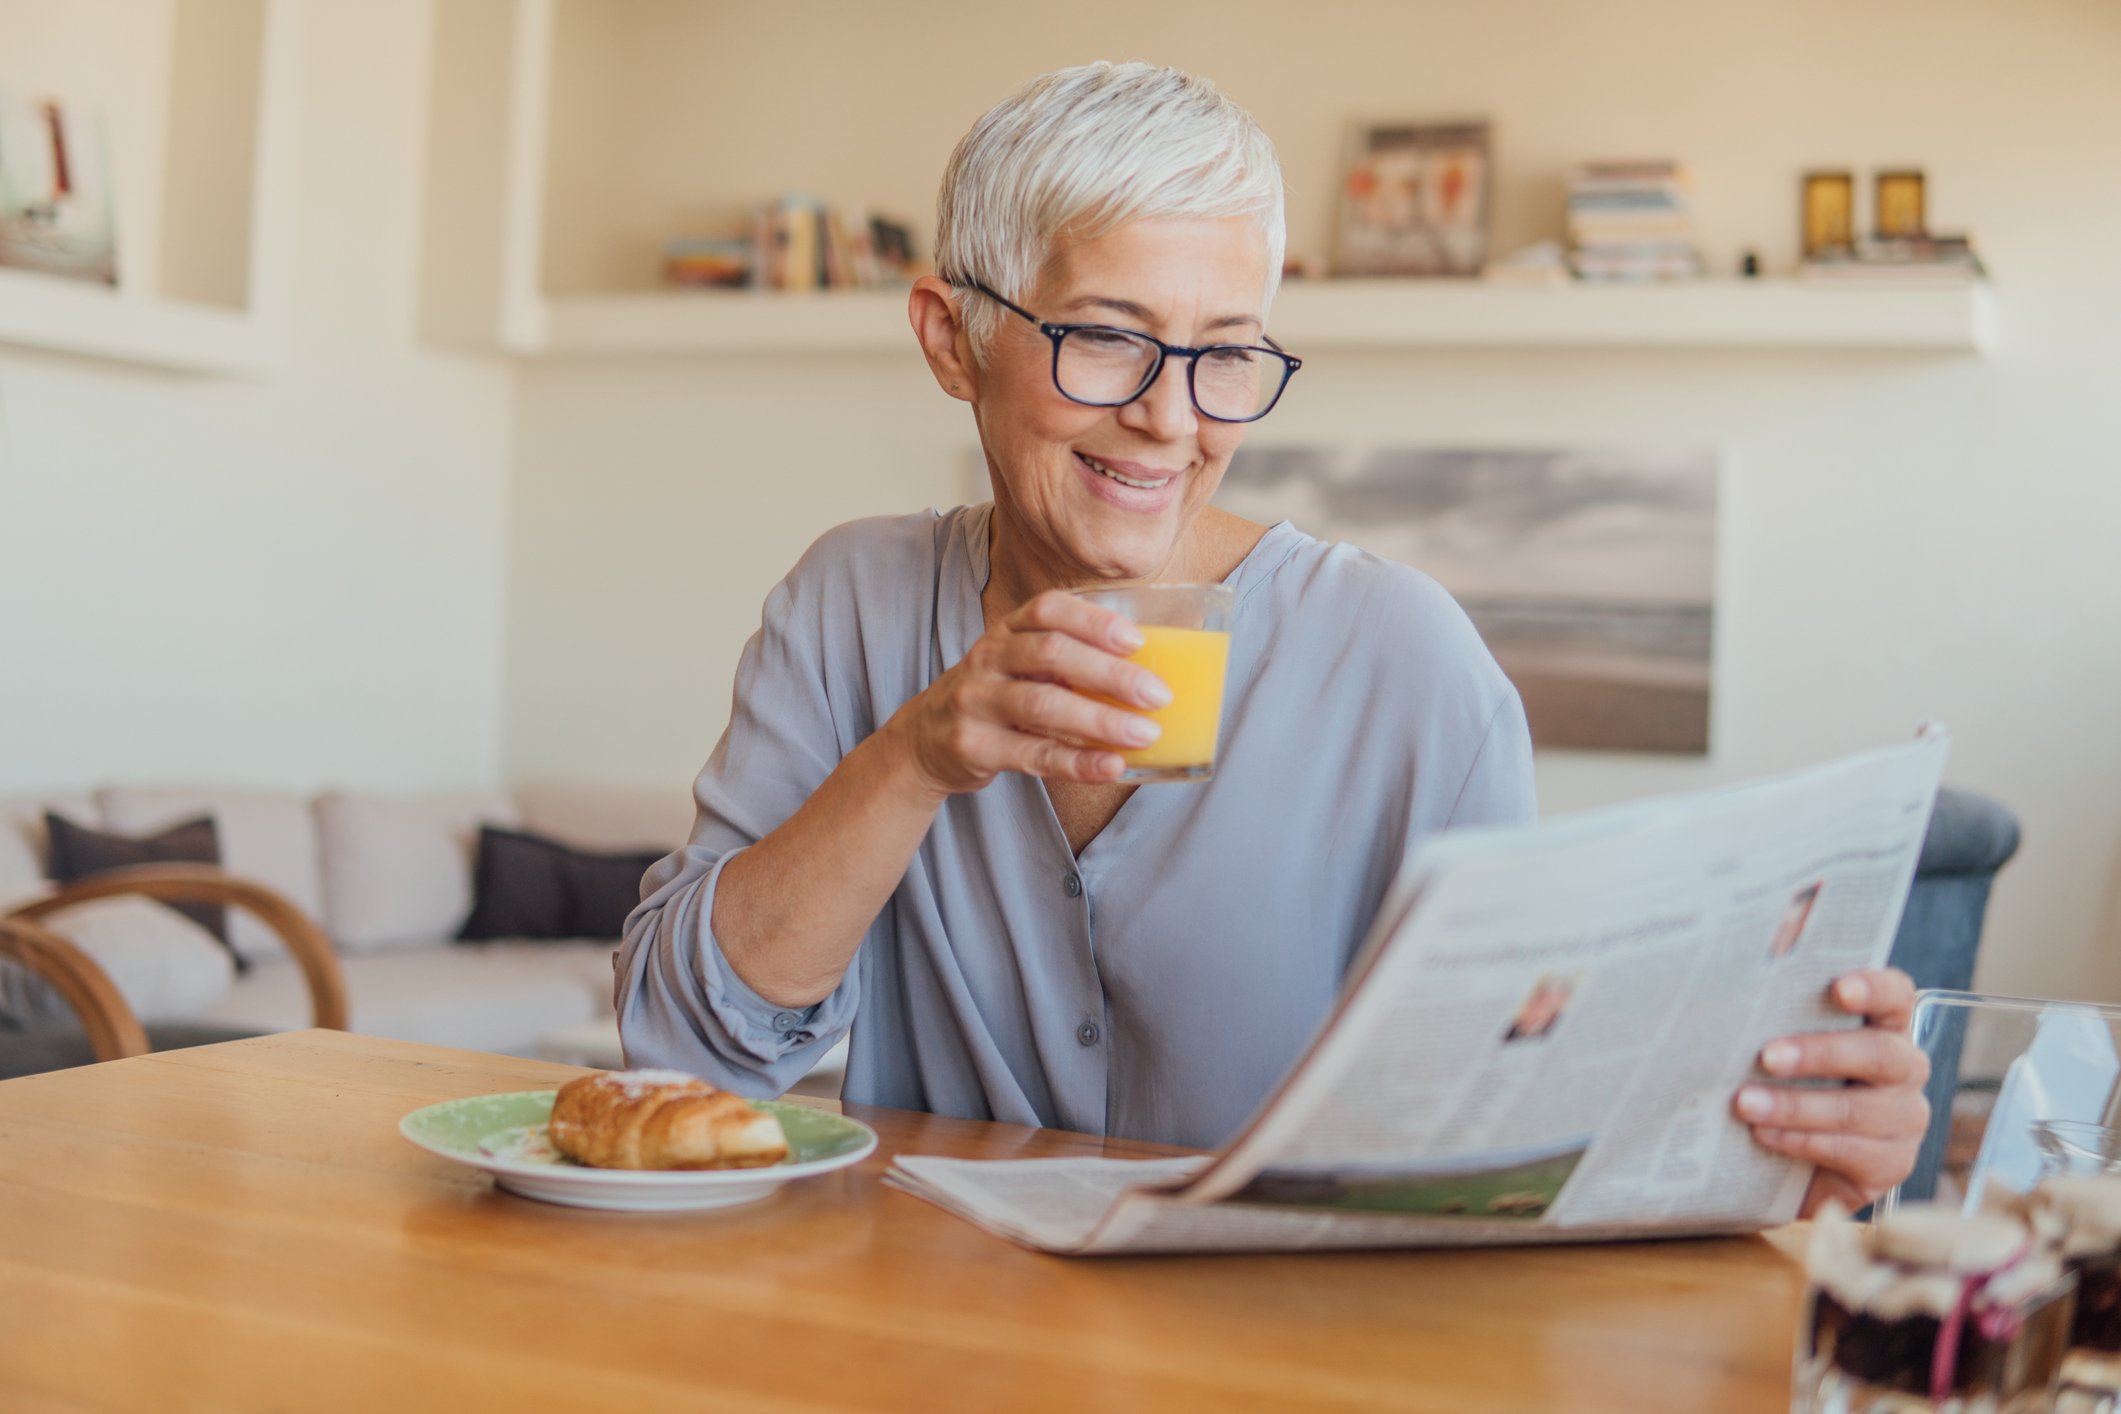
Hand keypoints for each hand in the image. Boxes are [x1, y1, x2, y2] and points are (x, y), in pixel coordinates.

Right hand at [884, 589, 1171, 795]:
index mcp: (1006, 632)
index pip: (1048, 610)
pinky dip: (1077, 762)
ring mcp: (976, 702)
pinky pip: (1033, 755)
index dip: (1094, 621)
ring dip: (1100, 720)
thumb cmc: (993, 698)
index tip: (1136, 640)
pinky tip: (1111, 766)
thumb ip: (1065, 661)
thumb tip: (1146, 674)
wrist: (923, 741)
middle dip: (1111, 674)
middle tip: (1157, 695)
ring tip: (1144, 734)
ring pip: (1043, 705)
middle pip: (1052, 655)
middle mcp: (988, 659)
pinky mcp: (973, 746)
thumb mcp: (1017, 665)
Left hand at [1732, 968, 1931, 1216]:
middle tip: (1766, 1057)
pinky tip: (1763, 1135)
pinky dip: (1800, 1141)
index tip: (1839, 989)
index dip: (1874, 989)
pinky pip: (1848, 1150)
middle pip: (1879, 1054)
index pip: (1896, 996)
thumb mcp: (1780, 1041)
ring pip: (1856, 1110)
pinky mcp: (1891, 1164)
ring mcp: (1904, 1118)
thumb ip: (1776, 1006)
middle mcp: (1905, 1068)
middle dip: (1819, 1054)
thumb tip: (1757, 964)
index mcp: (1883, 1025)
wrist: (1785, 1161)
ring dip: (1795, 1106)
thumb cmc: (1780, 1079)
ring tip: (1745, 1103)